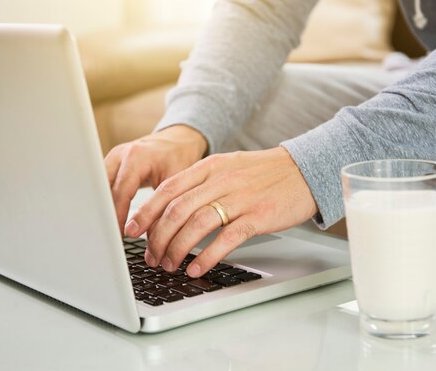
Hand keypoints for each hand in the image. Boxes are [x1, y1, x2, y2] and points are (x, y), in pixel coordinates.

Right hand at [104, 125, 207, 231]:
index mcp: (136, 157)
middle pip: (103, 189)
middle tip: (107, 237)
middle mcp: (120, 155)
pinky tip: (107, 219)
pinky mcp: (110, 165)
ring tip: (106, 232)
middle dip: (104, 214)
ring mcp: (112, 159)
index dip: (117, 215)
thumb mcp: (176, 181)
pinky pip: (102, 185)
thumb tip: (153, 238)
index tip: (117, 234)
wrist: (176, 141)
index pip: (120, 191)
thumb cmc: (179, 157)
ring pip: (98, 188)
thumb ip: (164, 206)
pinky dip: (104, 202)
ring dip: (101, 208)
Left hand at [124, 146, 317, 276]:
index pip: (168, 189)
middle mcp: (221, 180)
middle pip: (177, 210)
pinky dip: (207, 256)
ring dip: (177, 249)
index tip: (131, 230)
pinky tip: (196, 269)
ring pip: (197, 224)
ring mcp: (240, 198)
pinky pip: (226, 238)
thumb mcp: (228, 167)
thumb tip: (170, 207)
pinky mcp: (258, 216)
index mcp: (210, 166)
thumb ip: (201, 183)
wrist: (304, 170)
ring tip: (169, 265)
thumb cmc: (265, 173)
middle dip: (157, 237)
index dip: (145, 212)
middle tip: (151, 256)